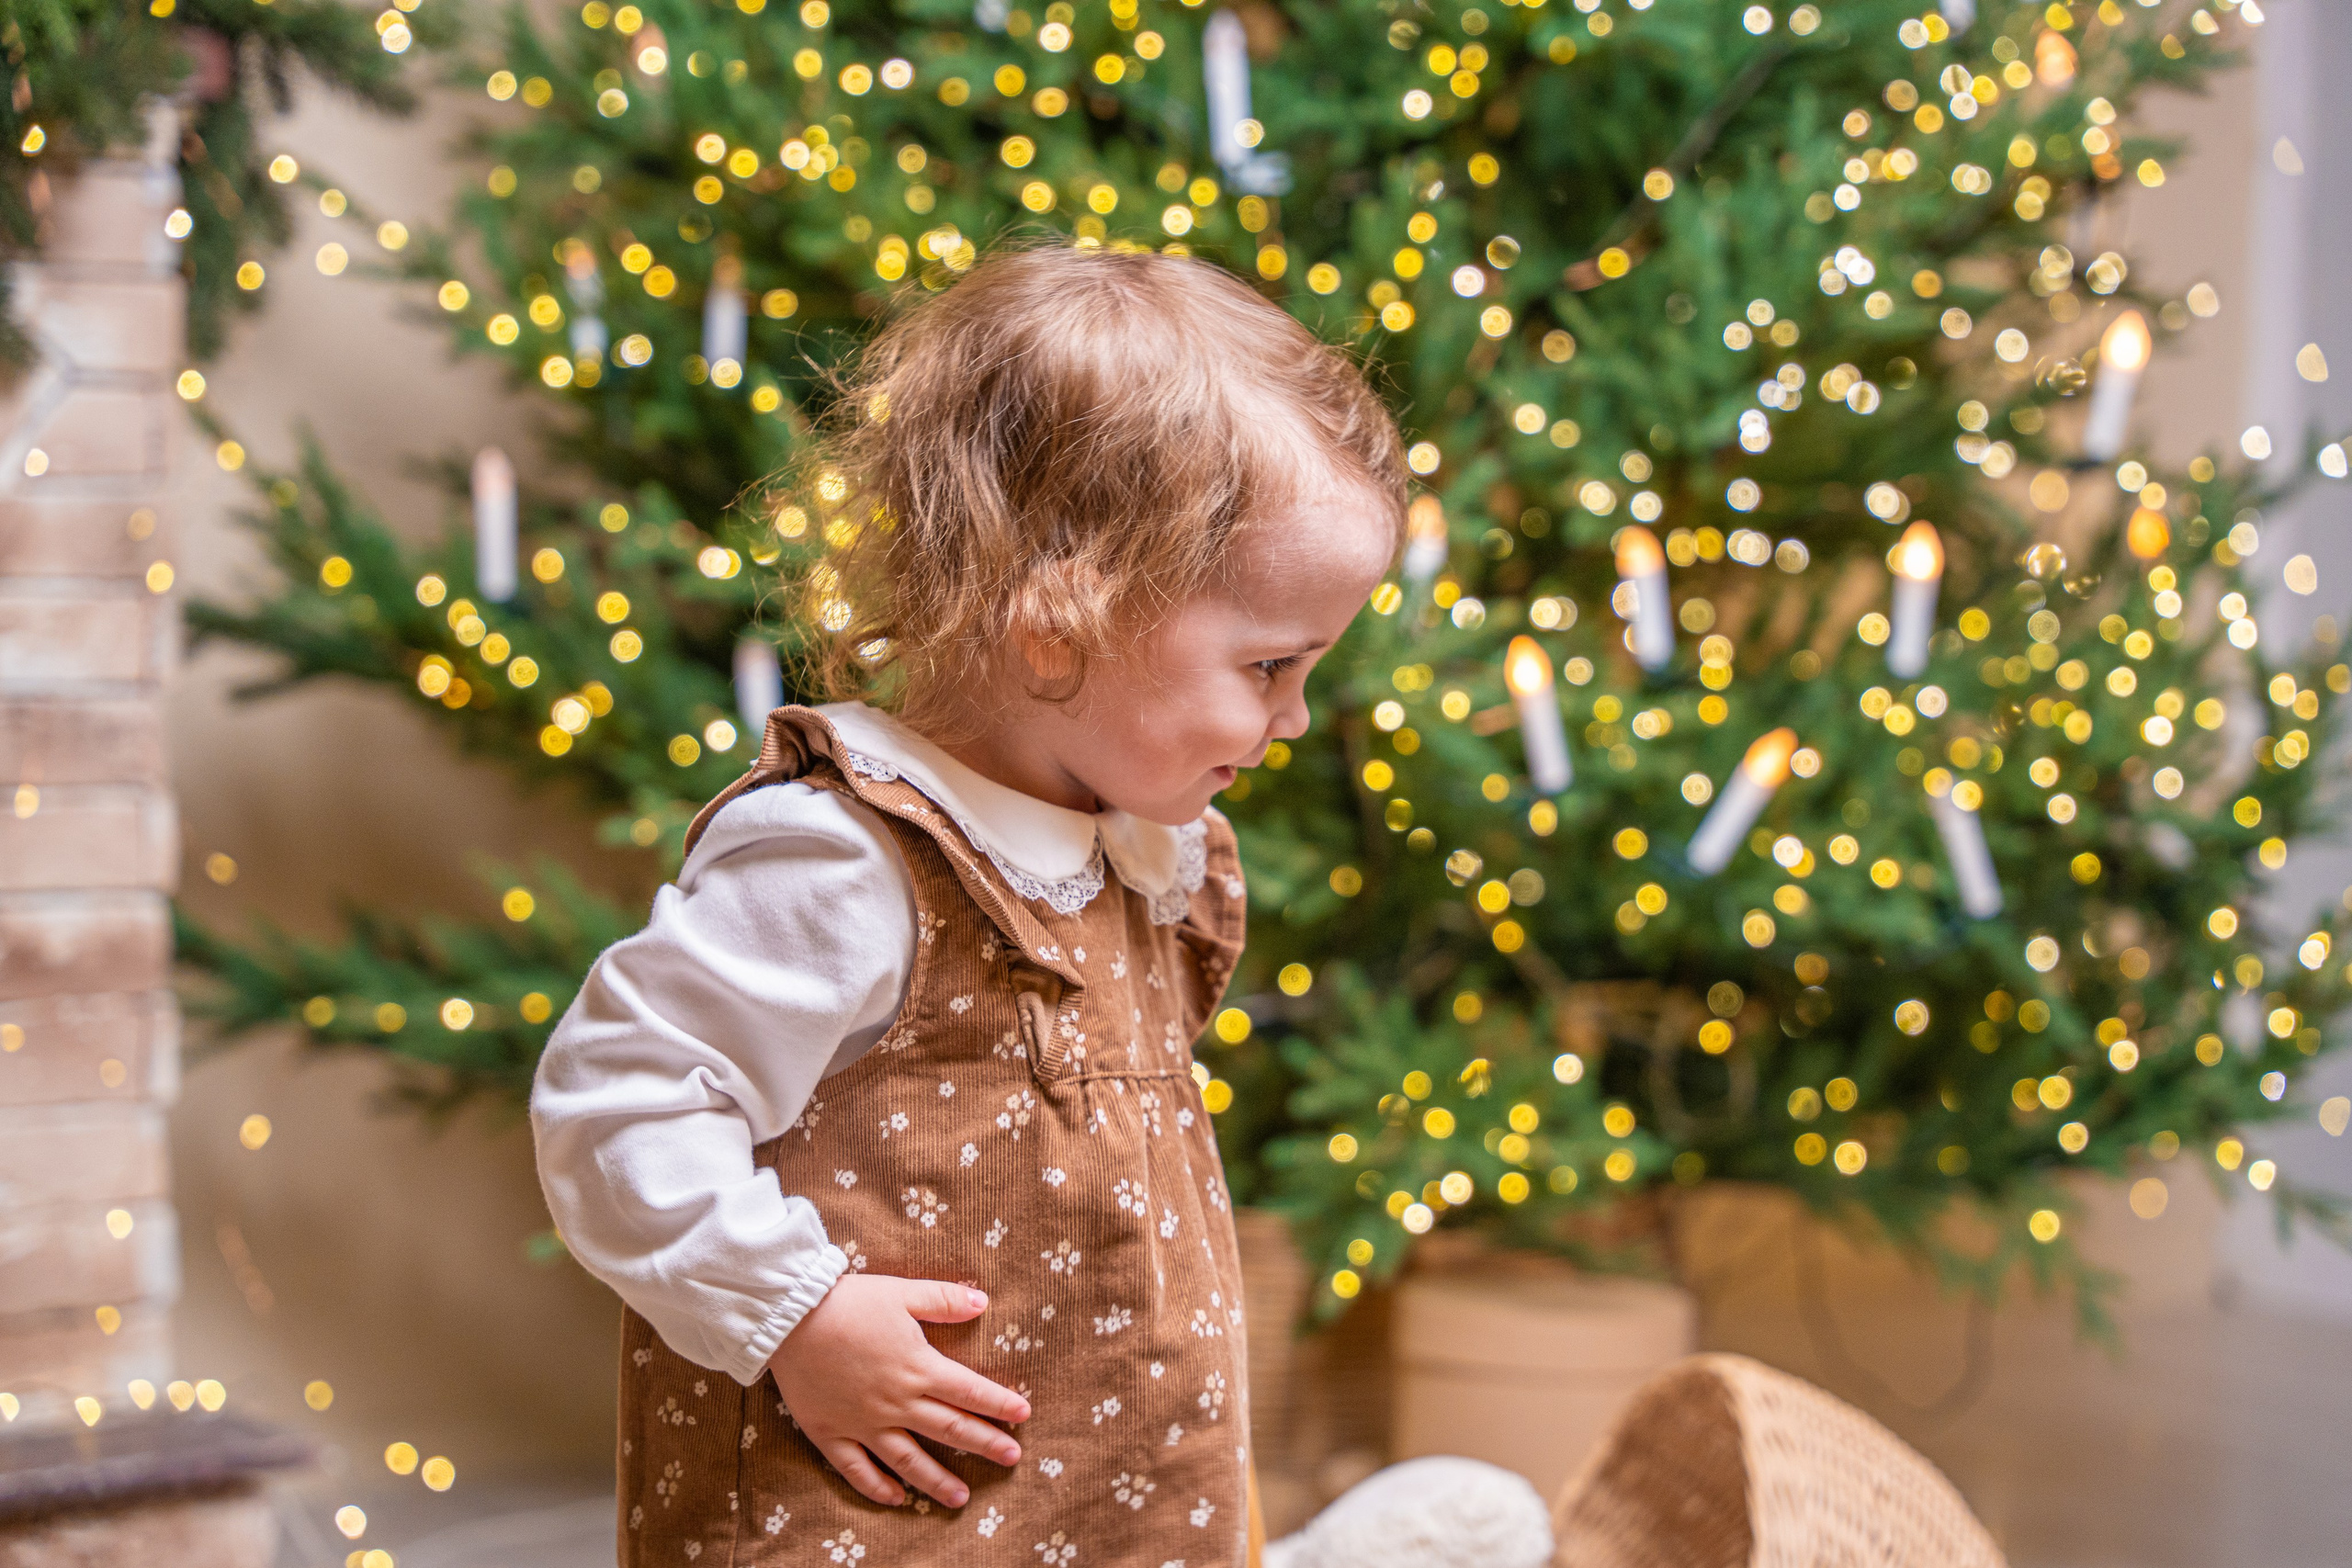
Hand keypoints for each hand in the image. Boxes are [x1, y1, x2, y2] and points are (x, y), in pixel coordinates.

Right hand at [766, 1273, 1030, 1508]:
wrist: (791, 1318)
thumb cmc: (848, 1302)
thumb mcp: (902, 1293)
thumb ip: (943, 1300)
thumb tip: (982, 1302)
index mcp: (918, 1368)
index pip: (969, 1391)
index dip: (999, 1404)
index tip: (1023, 1415)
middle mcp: (896, 1402)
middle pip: (949, 1429)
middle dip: (985, 1444)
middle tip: (1012, 1458)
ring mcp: (864, 1423)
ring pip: (908, 1460)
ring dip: (937, 1480)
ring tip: (961, 1497)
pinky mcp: (832, 1433)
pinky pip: (857, 1469)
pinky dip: (877, 1487)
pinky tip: (896, 1499)